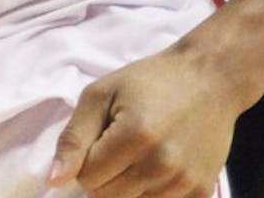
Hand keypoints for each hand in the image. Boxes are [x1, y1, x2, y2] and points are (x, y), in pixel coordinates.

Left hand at [48, 45, 237, 196]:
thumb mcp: (103, 93)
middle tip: (121, 143)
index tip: (102, 137)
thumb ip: (74, 137)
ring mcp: (183, 182)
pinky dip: (153, 191)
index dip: (87, 159)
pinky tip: (161, 164)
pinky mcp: (200, 193)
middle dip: (105, 174)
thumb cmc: (151, 81)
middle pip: (107, 197)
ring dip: (129, 185)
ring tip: (143, 151)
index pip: (87, 178)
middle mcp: (160, 164)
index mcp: (134, 135)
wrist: (209, 79)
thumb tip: (54, 180)